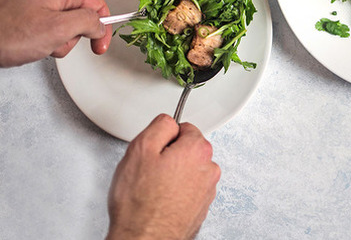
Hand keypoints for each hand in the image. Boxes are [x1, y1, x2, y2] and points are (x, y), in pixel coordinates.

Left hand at [0, 0, 110, 66]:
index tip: (99, 45)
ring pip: (61, 20)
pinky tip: (28, 42)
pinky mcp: (20, 7)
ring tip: (37, 44)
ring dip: (55, 38)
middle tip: (55, 44)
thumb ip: (88, 22)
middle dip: (72, 35)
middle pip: (79, 13)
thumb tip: (98, 23)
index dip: (102, 28)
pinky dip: (41, 36)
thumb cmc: (4, 33)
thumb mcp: (58, 30)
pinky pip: (44, 22)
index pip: (97, 4)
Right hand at [107, 114, 220, 239]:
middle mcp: (209, 168)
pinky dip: (176, 192)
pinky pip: (188, 189)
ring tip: (153, 188)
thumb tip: (169, 121)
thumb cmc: (141, 201)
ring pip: (188, 170)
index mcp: (197, 149)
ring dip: (173, 175)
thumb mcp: (141, 148)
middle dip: (169, 156)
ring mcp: (207, 189)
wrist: (146, 239)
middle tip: (149, 170)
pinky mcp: (201, 206)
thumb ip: (160, 126)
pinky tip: (160, 200)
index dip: (163, 138)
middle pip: (187, 149)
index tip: (153, 150)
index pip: (183, 128)